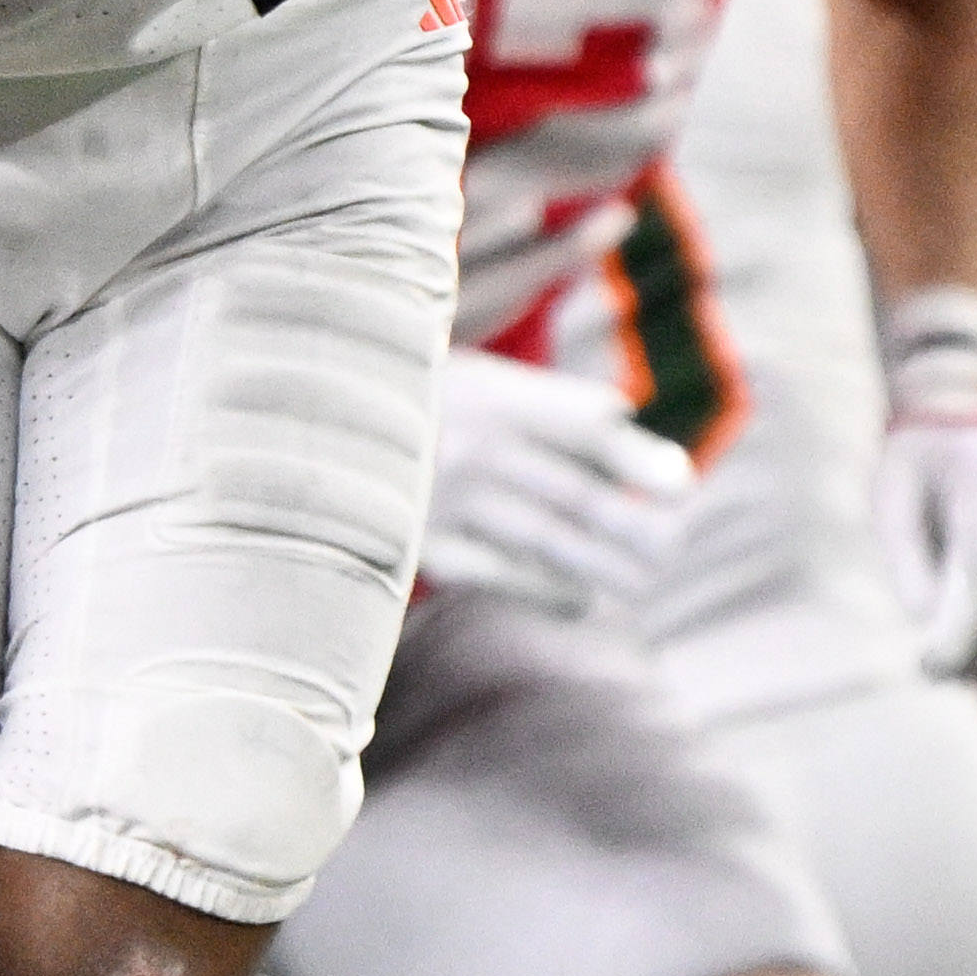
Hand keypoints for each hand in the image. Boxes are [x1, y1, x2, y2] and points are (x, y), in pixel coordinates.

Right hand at [422, 339, 690, 614]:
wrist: (296, 428)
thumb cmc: (401, 397)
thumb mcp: (468, 376)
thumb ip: (540, 401)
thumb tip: (620, 416)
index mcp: (490, 394)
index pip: (583, 426)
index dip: (635, 457)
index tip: (679, 485)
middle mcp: (473, 450)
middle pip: (577, 496)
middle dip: (636, 528)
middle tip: (672, 544)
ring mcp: (445, 503)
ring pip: (549, 543)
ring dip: (606, 567)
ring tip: (643, 579)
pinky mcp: (418, 547)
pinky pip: (500, 575)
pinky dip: (549, 591)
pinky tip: (580, 599)